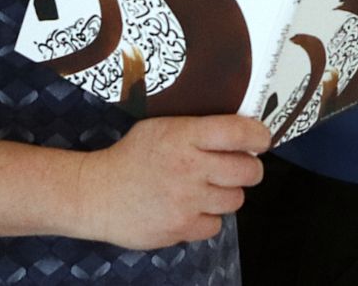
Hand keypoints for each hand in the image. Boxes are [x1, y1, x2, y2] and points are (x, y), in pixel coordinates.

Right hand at [68, 115, 268, 249]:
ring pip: (235, 200)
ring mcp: (187, 201)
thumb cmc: (131, 156)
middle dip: (249, 168)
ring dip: (226, 194)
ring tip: (204, 188)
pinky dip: (206, 219)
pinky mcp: (181, 228)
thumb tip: (241, 132)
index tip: (261, 140)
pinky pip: (215, 225)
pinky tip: (189, 208)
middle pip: (249, 171)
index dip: (259, 136)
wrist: (96, 193)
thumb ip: (197, 129)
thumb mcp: (160, 127)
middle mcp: (190, 167)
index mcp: (184, 135)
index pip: (239, 133)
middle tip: (237, 166)